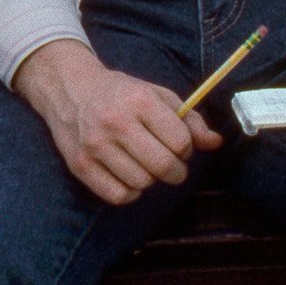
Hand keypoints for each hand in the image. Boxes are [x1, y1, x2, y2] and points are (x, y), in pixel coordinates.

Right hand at [14, 35, 221, 206]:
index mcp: (139, 100)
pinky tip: (128, 176)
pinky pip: (118, 195)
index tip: (178, 145)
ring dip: (150, 179)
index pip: (180, 142)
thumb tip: (215, 143)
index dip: (186, 149)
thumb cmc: (120, 93)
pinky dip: (130, 192)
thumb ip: (189, 120)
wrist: (70, 89)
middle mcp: (116, 122)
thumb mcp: (156, 95)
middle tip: (170, 165)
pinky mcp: (80, 165)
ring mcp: (95, 145)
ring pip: (142, 183)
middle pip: (163, 166)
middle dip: (176, 171)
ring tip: (144, 165)